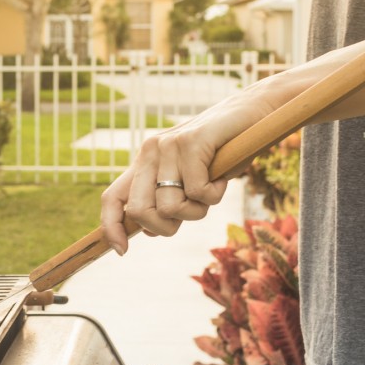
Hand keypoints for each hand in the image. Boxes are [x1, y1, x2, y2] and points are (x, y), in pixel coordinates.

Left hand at [100, 85, 287, 254]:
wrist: (253, 113)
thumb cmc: (222, 152)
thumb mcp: (189, 180)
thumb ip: (166, 200)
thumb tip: (149, 233)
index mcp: (144, 162)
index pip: (113, 198)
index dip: (112, 228)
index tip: (122, 251)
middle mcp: (150, 151)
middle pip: (140, 211)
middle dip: (166, 227)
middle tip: (192, 211)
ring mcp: (168, 145)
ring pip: (171, 207)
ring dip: (198, 210)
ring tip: (211, 188)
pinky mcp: (191, 141)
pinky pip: (198, 193)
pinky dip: (216, 194)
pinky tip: (222, 177)